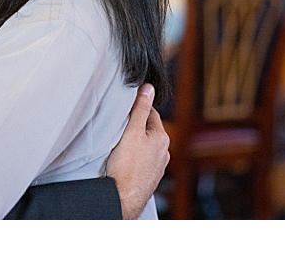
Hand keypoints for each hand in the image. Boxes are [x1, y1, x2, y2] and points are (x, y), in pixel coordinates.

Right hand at [107, 84, 169, 219]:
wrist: (124, 197)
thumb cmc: (127, 165)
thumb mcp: (132, 131)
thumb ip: (140, 108)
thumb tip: (149, 88)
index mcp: (161, 137)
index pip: (151, 113)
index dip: (138, 109)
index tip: (125, 109)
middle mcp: (164, 151)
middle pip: (148, 130)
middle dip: (136, 126)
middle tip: (120, 126)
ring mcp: (158, 166)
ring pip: (146, 146)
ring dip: (136, 143)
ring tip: (121, 144)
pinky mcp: (150, 177)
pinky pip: (143, 160)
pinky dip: (135, 157)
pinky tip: (125, 160)